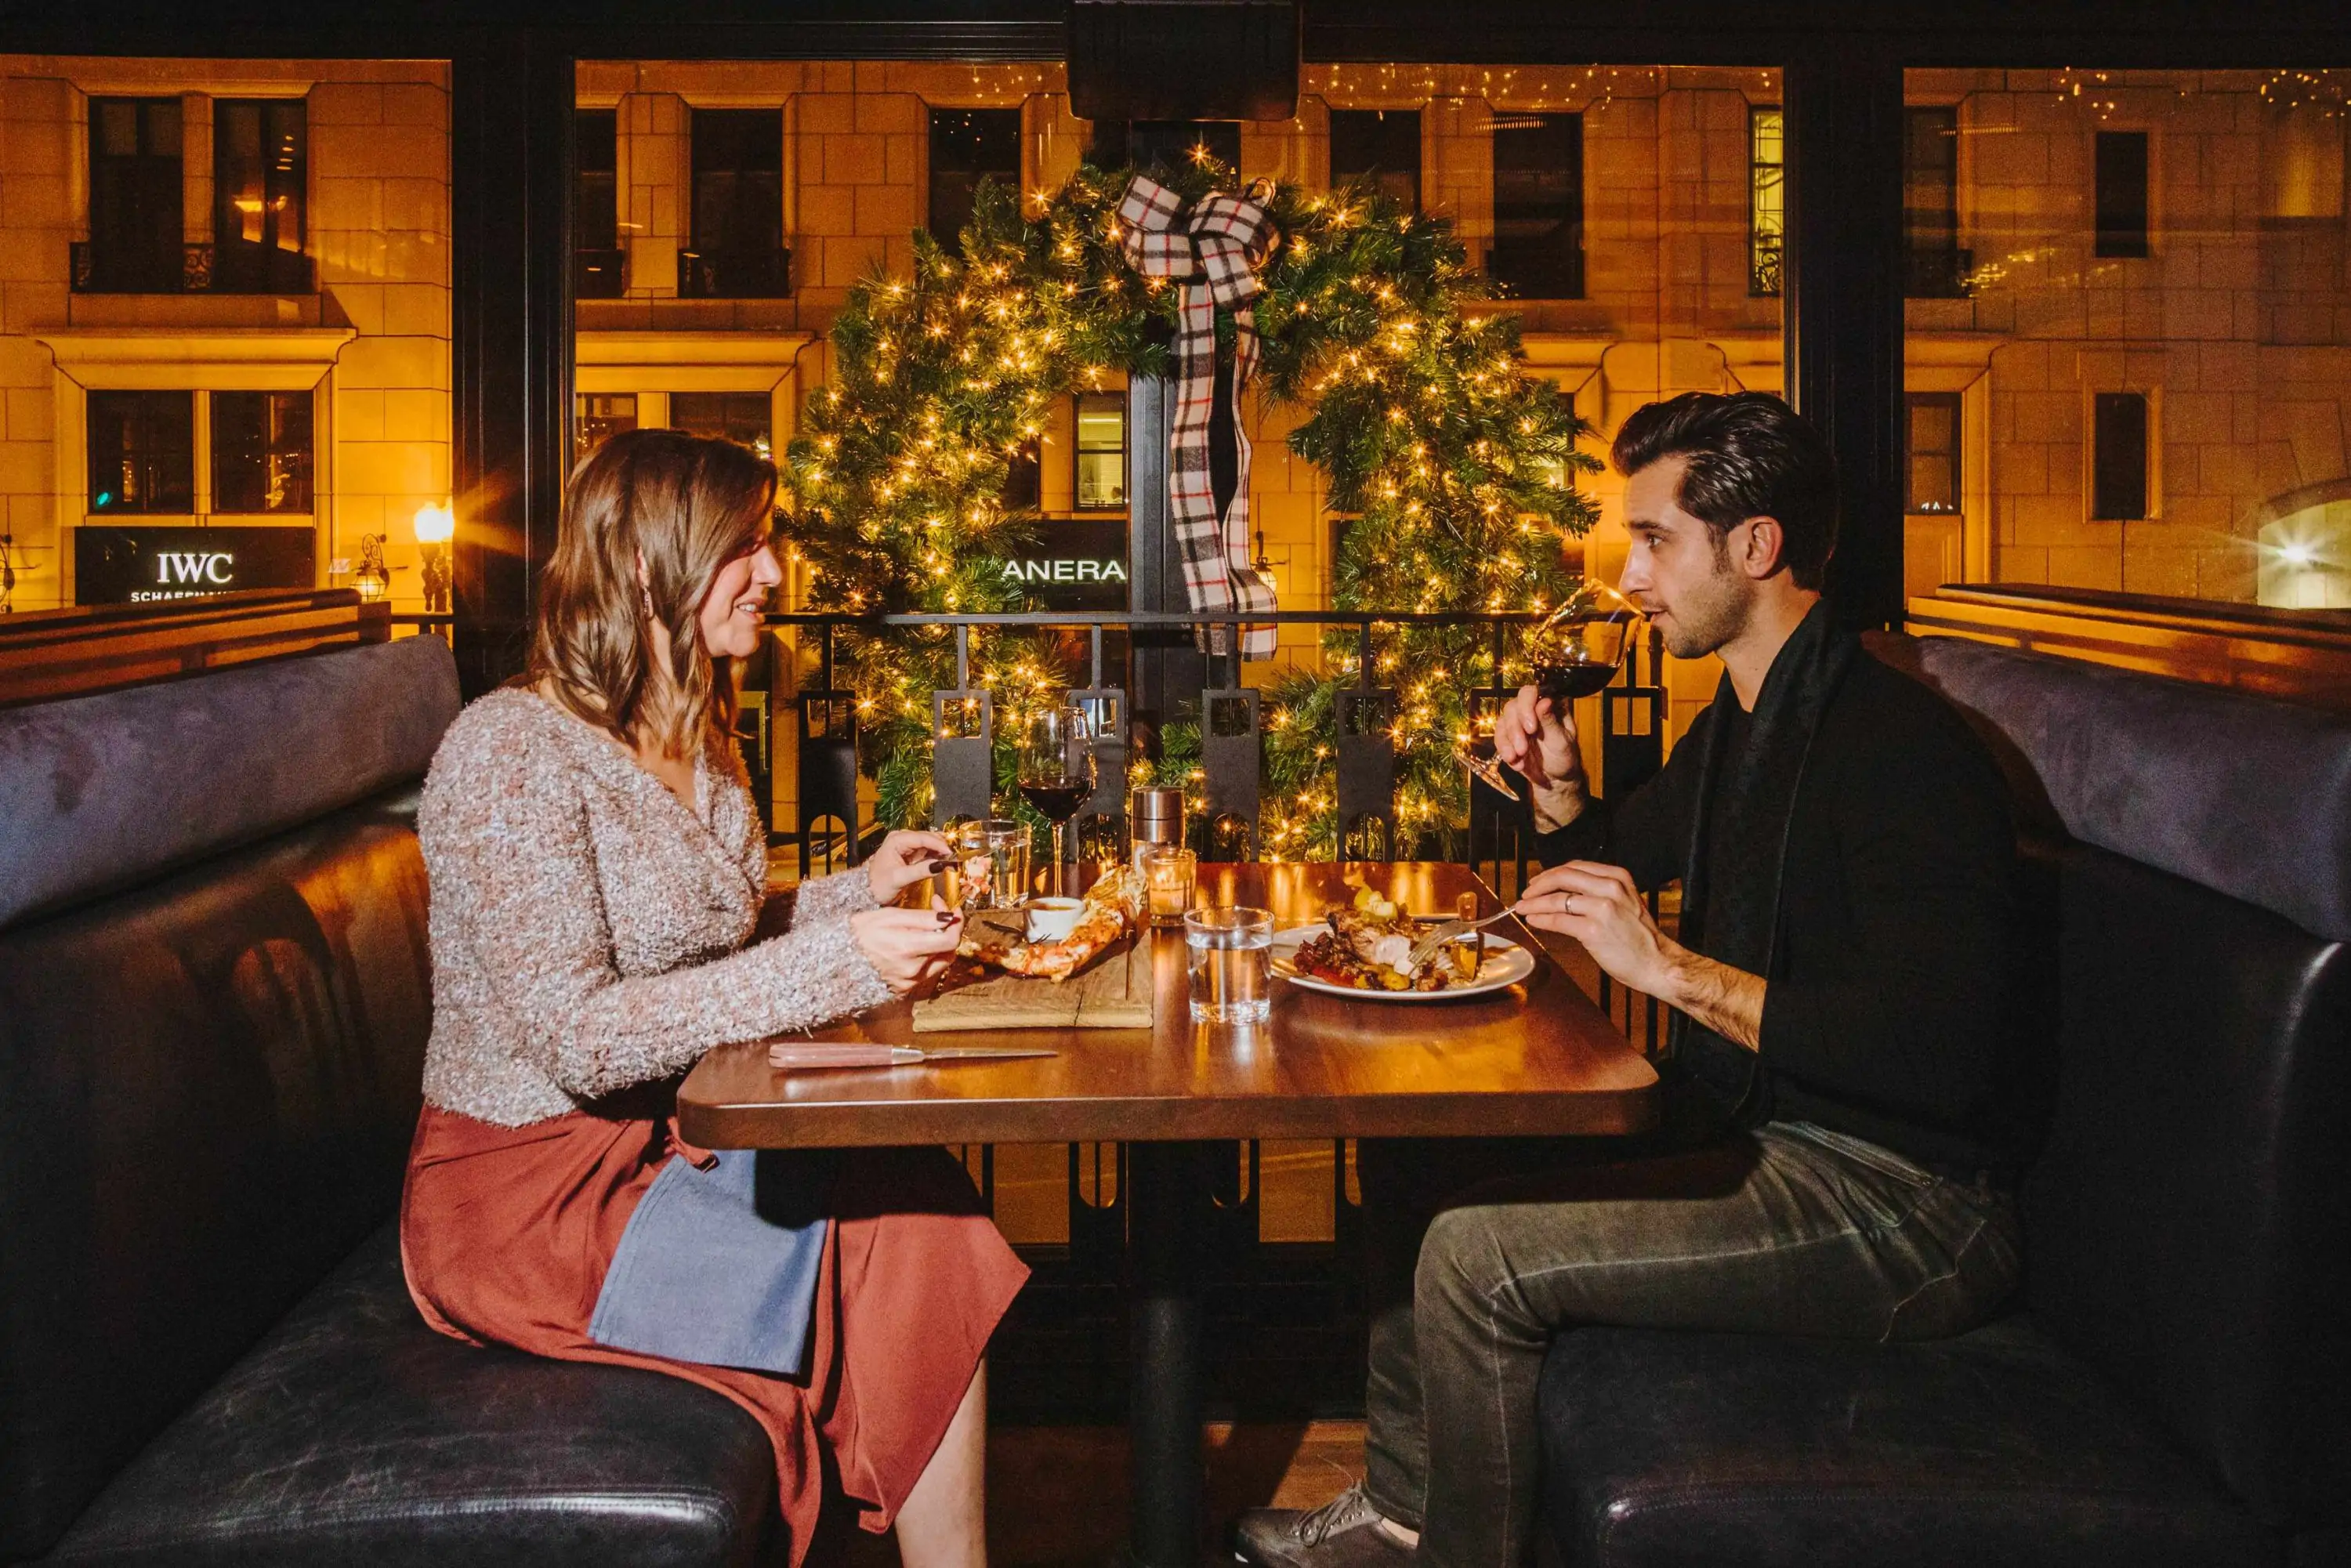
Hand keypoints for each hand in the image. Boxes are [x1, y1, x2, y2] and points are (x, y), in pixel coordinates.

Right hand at [849, 902, 963, 996]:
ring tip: (925, 931)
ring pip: (939, 963)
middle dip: (949, 932)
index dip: (957, 923)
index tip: (952, 910)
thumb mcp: (890, 916)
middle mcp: (911, 970)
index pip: (950, 940)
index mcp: (907, 948)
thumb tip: (949, 917)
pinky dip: (926, 958)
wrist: (837, 958)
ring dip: (938, 946)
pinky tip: (914, 946)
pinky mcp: (904, 989)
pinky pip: (926, 973)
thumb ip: (922, 918)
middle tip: (939, 916)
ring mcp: (908, 982)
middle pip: (949, 952)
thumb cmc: (860, 933)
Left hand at [866, 829, 951, 905]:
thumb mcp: (899, 878)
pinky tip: (942, 860)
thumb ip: (920, 871)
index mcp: (896, 840)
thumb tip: (940, 864)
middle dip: (941, 846)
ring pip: (929, 843)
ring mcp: (906, 845)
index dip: (938, 844)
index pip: (922, 837)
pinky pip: (927, 850)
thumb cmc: (878, 885)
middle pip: (927, 837)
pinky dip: (936, 854)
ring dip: (940, 850)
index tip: (950, 852)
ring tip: (950, 859)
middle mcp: (901, 838)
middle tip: (953, 856)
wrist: (869, 893)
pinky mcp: (910, 853)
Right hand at [1493, 684, 1586, 827]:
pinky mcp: (1509, 736)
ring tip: (1518, 758)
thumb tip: (1545, 701)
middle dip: (1515, 730)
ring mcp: (1519, 722)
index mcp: (1549, 705)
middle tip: (1523, 749)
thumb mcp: (1562, 742)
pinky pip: (1498, 737)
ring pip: (1503, 721)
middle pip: (1513, 706)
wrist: (1554, 779)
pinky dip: (1504, 750)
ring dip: (1508, 742)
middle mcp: (1532, 709)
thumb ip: (1551, 722)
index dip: (1526, 706)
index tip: (1530, 728)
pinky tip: (1516, 763)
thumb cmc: (1564, 758)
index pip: (1531, 692)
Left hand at [1517, 860, 1670, 996]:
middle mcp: (1610, 888)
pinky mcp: (1593, 930)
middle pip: (1563, 877)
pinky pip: (1559, 920)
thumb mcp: (1626, 902)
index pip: (1576, 867)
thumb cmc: (1640, 937)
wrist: (1657, 962)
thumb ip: (1601, 891)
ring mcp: (1602, 908)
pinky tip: (1533, 920)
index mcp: (1618, 877)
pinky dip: (1541, 919)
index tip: (1539, 882)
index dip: (1552, 874)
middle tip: (1525, 894)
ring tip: (1522, 908)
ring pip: (1557, 899)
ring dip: (1534, 904)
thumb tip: (1566, 892)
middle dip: (1539, 885)